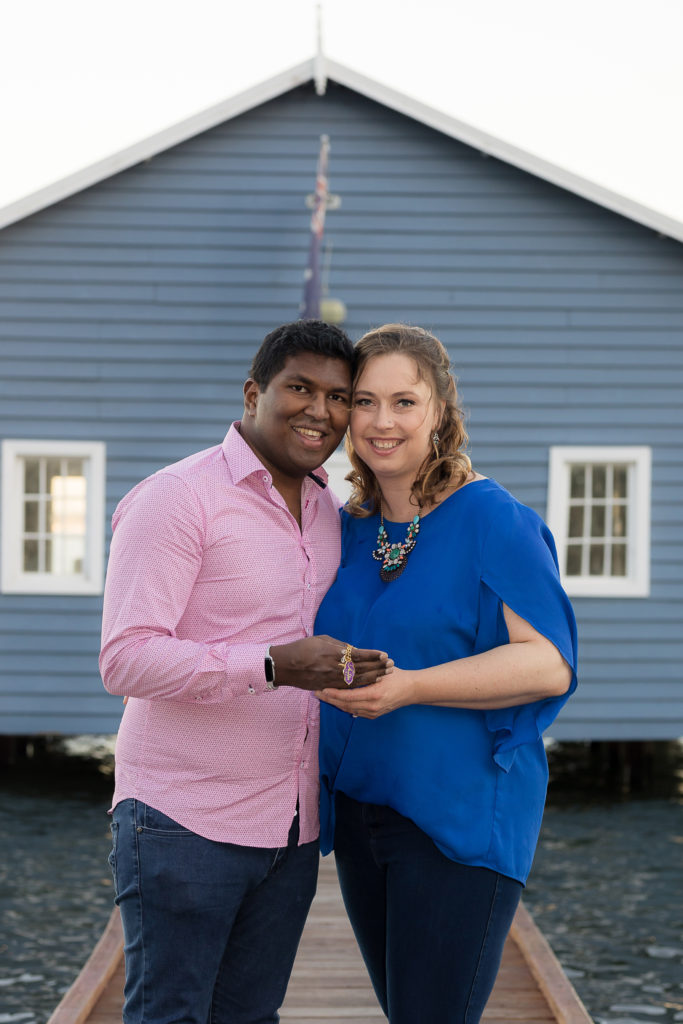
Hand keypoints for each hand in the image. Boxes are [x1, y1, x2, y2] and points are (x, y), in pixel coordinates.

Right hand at [269, 636, 392, 691]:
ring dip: (372, 676)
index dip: (372, 655)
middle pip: (361, 668)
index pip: (358, 655)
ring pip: (356, 679)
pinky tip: (370, 683)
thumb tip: (354, 649)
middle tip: (391, 665)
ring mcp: (331, 678)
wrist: (284, 666)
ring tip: (385, 674)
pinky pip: (348, 687)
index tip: (384, 654)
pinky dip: (361, 685)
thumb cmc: (302, 648)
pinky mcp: (328, 686)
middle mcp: (333, 667)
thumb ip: (339, 645)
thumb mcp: (321, 639)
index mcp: (332, 652)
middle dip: (377, 667)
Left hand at [316, 666, 414, 716]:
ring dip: (335, 703)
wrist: (412, 689)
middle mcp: (372, 706)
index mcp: (374, 694)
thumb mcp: (381, 670)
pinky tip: (336, 701)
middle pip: (345, 705)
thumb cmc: (396, 675)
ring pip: (349, 709)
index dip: (333, 693)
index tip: (321, 689)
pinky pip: (355, 712)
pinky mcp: (374, 716)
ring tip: (323, 696)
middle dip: (330, 699)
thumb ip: (365, 671)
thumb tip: (346, 667)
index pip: (348, 696)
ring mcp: (374, 713)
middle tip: (316, 693)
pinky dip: (345, 706)